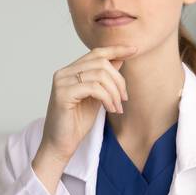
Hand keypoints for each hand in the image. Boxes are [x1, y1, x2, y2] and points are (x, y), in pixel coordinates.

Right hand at [36, 46, 135, 167]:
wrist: (60, 144)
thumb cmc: (76, 122)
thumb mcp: (97, 97)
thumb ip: (105, 78)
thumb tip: (119, 59)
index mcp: (70, 71)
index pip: (96, 52)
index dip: (116, 49)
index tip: (134, 50)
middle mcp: (64, 73)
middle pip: (101, 62)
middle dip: (119, 80)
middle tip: (124, 99)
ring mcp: (61, 82)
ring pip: (99, 75)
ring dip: (114, 92)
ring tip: (117, 107)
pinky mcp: (62, 94)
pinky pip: (94, 88)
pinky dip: (107, 98)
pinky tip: (110, 109)